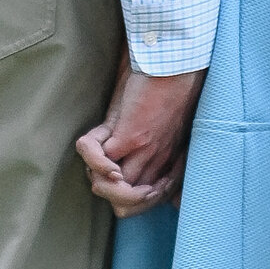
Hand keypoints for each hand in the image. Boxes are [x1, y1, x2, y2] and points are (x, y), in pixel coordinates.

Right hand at [76, 60, 202, 217]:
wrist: (174, 62)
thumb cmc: (172, 86)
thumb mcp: (172, 122)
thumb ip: (163, 143)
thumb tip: (163, 160)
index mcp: (166, 160)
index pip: (148, 202)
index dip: (136, 201)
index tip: (140, 182)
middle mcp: (155, 161)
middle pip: (127, 206)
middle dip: (115, 198)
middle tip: (116, 179)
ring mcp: (142, 151)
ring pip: (112, 192)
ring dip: (102, 182)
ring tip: (107, 167)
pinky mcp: (128, 135)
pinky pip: (98, 161)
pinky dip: (95, 160)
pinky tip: (101, 153)